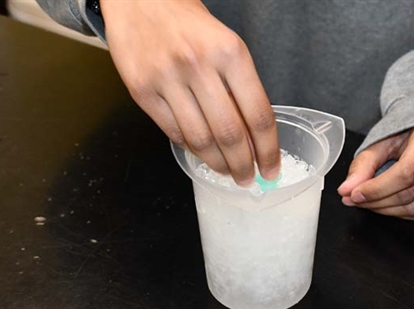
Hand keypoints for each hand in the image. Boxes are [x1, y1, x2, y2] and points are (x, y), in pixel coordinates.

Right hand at [100, 0, 279, 184]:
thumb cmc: (189, 24)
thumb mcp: (227, 45)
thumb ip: (241, 88)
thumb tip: (255, 139)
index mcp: (230, 52)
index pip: (258, 115)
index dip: (268, 150)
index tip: (271, 169)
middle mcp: (199, 65)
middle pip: (230, 134)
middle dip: (243, 165)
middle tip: (248, 178)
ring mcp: (167, 79)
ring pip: (200, 140)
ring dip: (217, 163)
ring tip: (226, 171)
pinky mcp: (142, 91)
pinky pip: (173, 133)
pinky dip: (191, 148)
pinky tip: (201, 151)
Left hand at [338, 124, 413, 219]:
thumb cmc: (411, 131)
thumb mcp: (384, 139)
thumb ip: (364, 163)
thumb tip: (346, 189)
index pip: (406, 172)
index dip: (377, 188)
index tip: (354, 194)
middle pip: (409, 193)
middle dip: (375, 201)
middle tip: (352, 198)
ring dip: (385, 210)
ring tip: (366, 201)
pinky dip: (401, 214)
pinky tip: (386, 204)